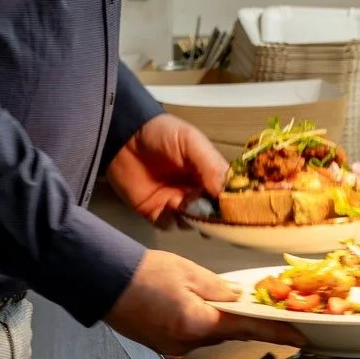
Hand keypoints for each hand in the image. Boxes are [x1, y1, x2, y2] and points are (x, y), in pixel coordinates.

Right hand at [105, 250, 300, 357]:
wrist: (104, 281)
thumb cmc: (143, 272)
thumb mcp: (187, 271)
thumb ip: (218, 288)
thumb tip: (241, 298)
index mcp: (199, 323)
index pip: (248, 329)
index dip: (277, 332)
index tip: (301, 336)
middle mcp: (189, 343)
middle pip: (229, 334)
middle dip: (245, 322)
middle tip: (264, 311)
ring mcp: (174, 347)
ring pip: (209, 335)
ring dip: (219, 321)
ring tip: (218, 299)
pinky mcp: (162, 345)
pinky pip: (191, 336)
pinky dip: (199, 323)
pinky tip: (192, 306)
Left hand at [107, 112, 228, 222]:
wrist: (122, 136)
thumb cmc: (160, 133)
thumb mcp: (190, 141)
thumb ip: (211, 166)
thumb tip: (230, 196)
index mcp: (209, 174)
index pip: (229, 195)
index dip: (234, 204)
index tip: (237, 211)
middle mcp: (196, 191)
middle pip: (214, 214)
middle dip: (213, 216)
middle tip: (207, 209)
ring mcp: (177, 204)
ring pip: (194, 222)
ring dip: (191, 217)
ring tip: (182, 200)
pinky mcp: (156, 212)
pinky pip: (170, 225)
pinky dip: (172, 220)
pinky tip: (167, 206)